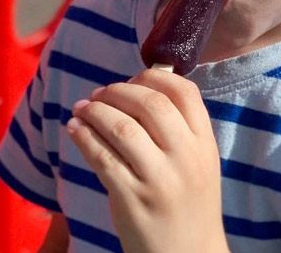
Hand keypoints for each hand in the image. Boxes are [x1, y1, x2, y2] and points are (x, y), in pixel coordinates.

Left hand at [67, 69, 228, 252]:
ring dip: (95, 111)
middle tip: (100, 94)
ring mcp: (160, 180)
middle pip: (150, 104)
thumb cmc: (188, 205)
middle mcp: (186, 158)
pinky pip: (102, 157)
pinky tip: (75, 130)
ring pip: (122, 127)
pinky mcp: (133, 199)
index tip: (132, 79)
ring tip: (82, 110)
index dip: (154, 76)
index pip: (185, 92)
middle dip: (118, 91)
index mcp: (204, 144)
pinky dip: (84, 137)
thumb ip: (178, 130)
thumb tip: (135, 89)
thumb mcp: (198, 163)